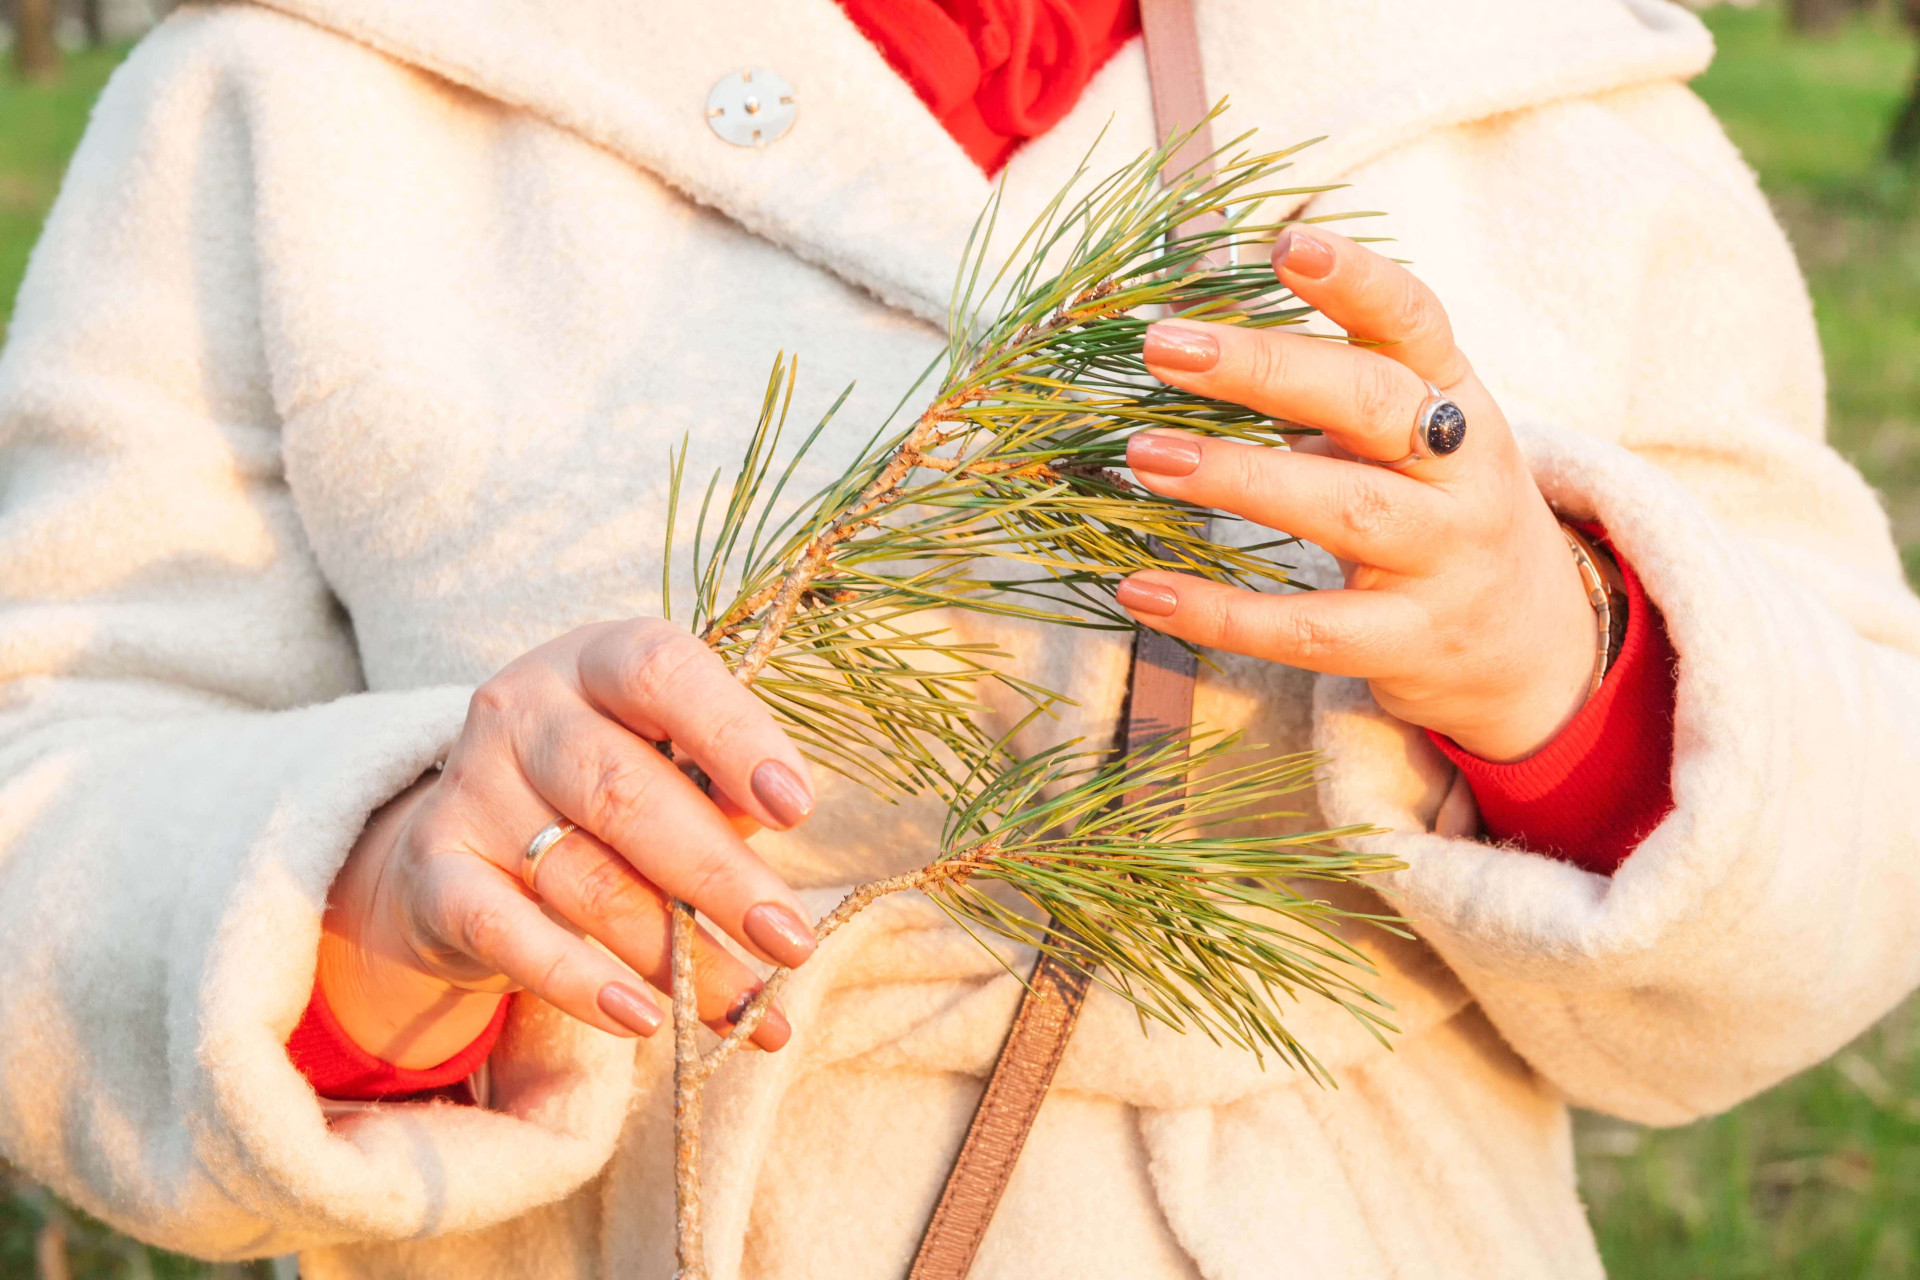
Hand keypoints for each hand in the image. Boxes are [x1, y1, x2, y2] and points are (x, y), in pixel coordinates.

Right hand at [318, 620, 819, 1068]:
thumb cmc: (603, 792)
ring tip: (748, 1005)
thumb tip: (776, 837)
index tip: (797, 809)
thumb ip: (719, 789)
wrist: (460, 840)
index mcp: (597, 662)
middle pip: (626, 793)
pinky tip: (641, 1017)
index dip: (733, 735)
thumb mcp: (664, 763)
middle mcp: (525, 709)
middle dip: (720, 877)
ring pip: (584, 877)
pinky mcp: (434, 872)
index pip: (662, 673)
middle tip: (790, 940)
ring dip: (675, 954)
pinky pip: (508, 933)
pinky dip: (579, 982)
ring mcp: (471, 788)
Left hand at [1118, 227, 1595, 762]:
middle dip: (1266, 369)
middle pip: (1373, 405)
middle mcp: (1462, 473)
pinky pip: (1306, 630)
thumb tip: (1197, 335)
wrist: (1527, 644)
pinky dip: (1219, 613)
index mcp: (1455, 399)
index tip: (1288, 245)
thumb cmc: (1434, 510)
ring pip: (1344, 510)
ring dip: (1238, 479)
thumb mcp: (1409, 436)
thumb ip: (1328, 387)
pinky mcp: (1406, 642)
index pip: (1416, 324)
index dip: (1358, 281)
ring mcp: (1441, 560)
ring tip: (1144, 456)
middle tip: (1165, 347)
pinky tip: (1143, 589)